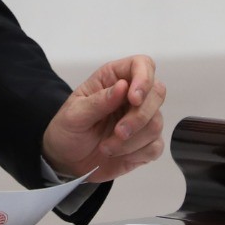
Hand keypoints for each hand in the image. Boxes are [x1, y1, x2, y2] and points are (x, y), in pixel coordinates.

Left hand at [41, 55, 166, 184]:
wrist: (67, 160)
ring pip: (156, 123)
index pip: (142, 64)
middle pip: (157, 93)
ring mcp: (141, 119)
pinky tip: (118, 155)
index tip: (134, 99)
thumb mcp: (74, 115)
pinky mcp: (146, 143)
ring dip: (132, 141)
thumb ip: (98, 101)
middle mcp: (132, 95)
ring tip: (107, 148)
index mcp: (114, 79)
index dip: (144, 78)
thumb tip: (122, 86)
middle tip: (118, 132)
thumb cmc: (68, 130)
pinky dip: (137, 153)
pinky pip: (156, 146)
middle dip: (139, 117)